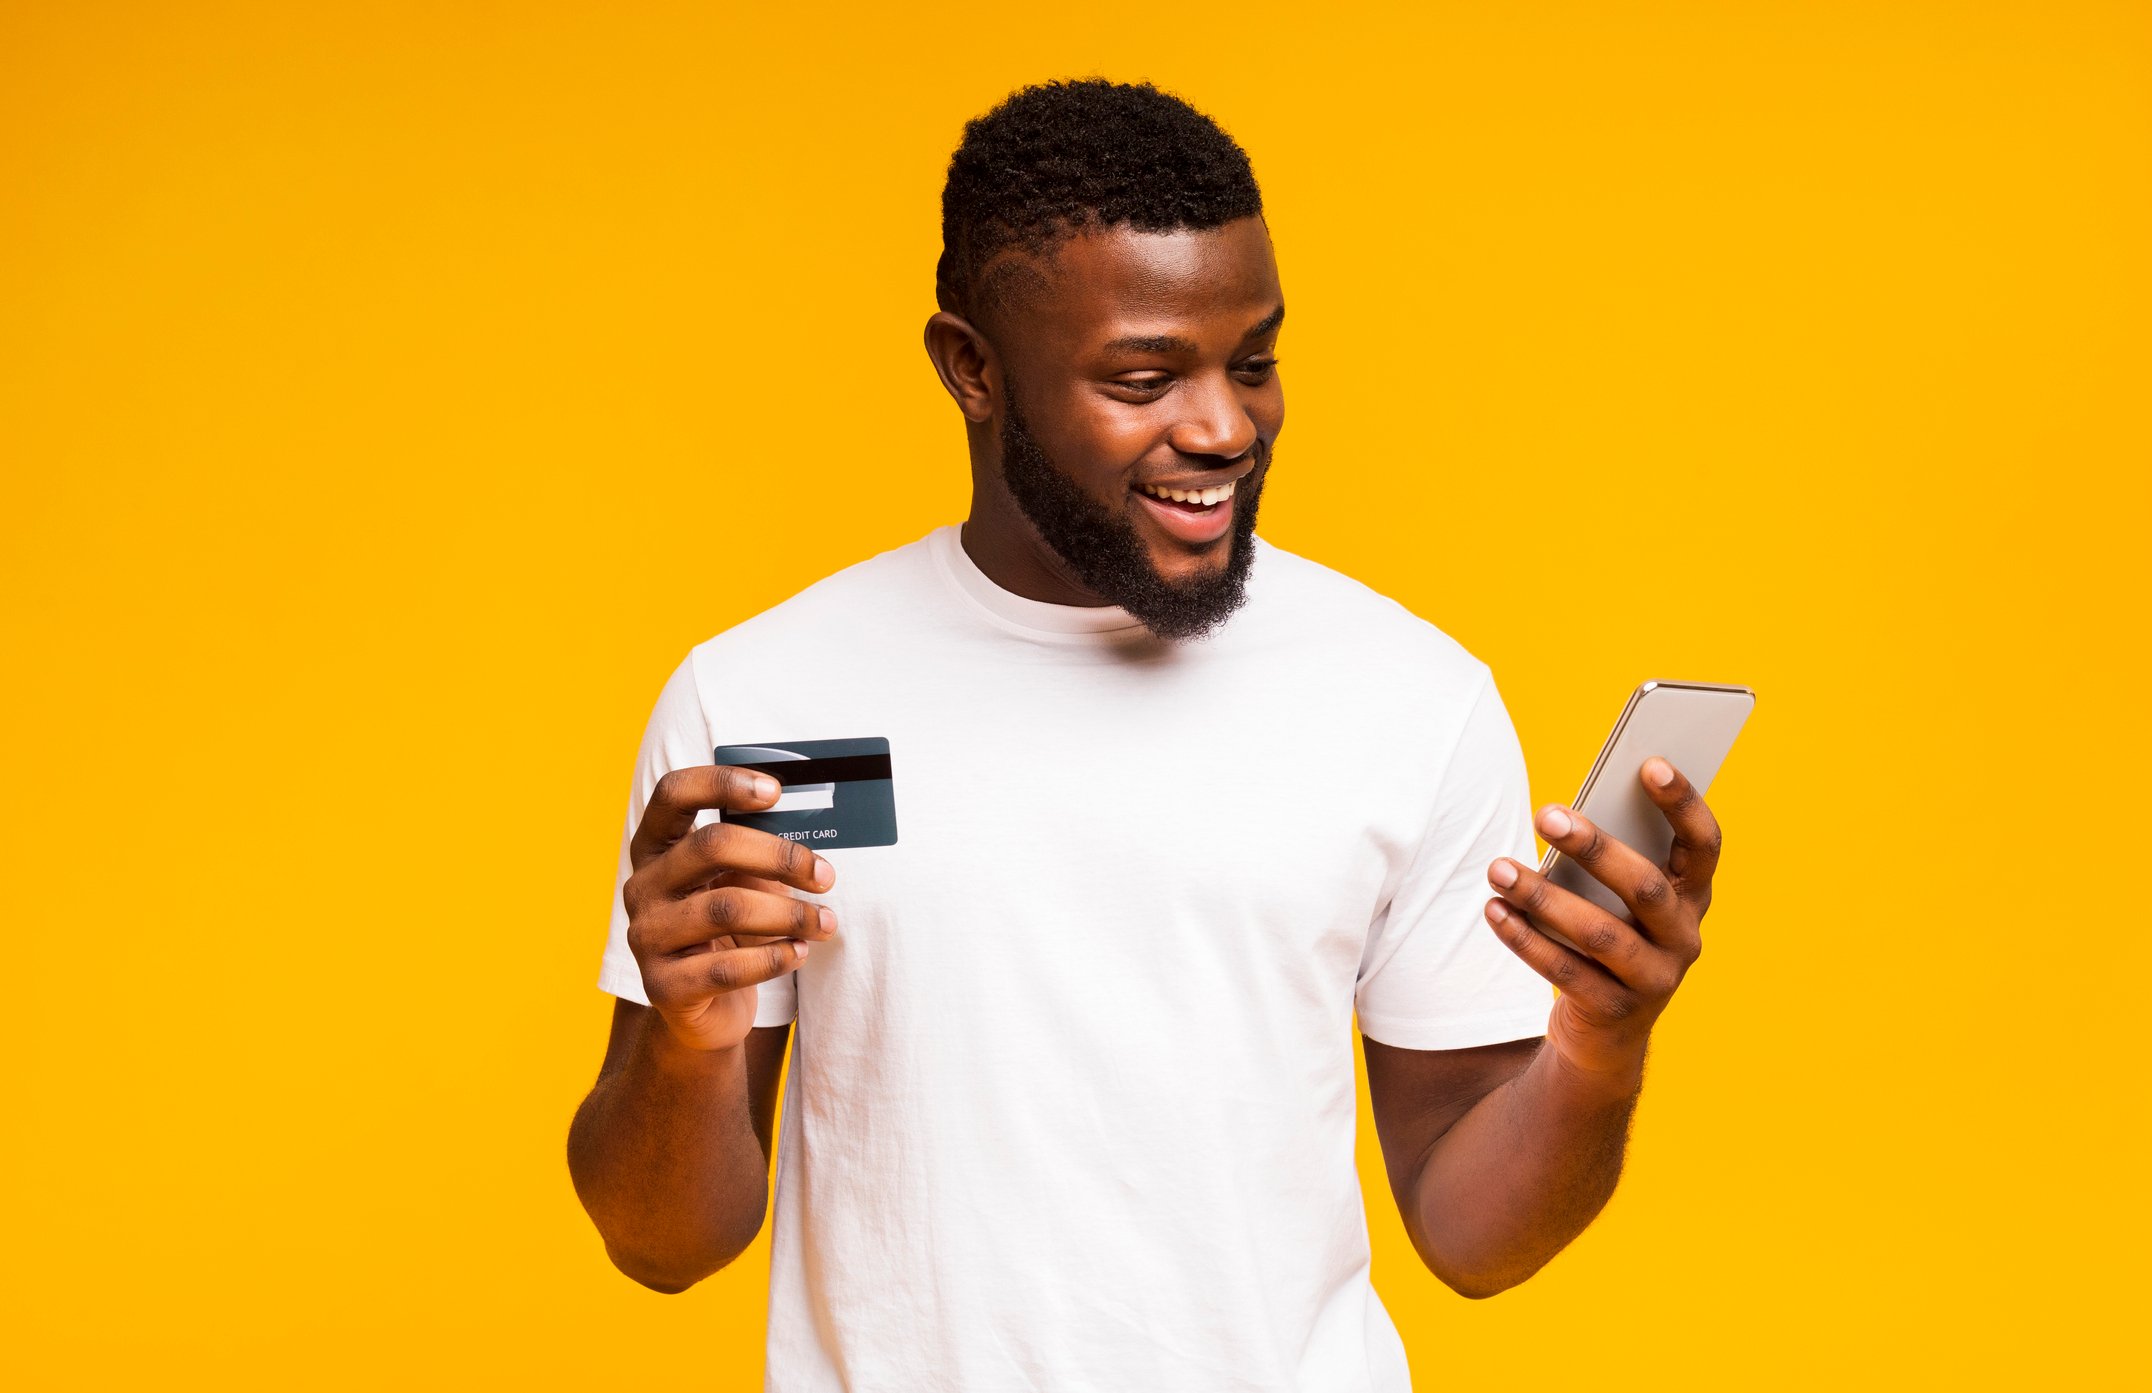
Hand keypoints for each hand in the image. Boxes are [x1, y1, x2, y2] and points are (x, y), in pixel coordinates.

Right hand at [622, 765, 839, 1051]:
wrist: (704, 1011)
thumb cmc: (728, 934)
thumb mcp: (738, 885)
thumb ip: (758, 857)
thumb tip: (811, 837)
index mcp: (656, 848)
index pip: (674, 794)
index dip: (723, 783)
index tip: (776, 791)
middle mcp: (642, 886)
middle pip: (712, 846)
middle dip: (780, 856)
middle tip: (825, 875)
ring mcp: (647, 937)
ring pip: (727, 908)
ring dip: (790, 914)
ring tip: (824, 922)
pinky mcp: (663, 986)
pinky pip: (727, 968)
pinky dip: (774, 958)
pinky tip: (799, 954)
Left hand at [1483, 756, 1722, 1086]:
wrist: (1606, 1033)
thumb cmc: (1607, 935)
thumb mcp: (1617, 898)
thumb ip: (1607, 861)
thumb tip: (1565, 817)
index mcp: (1692, 897)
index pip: (1704, 845)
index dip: (1684, 804)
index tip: (1649, 762)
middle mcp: (1684, 937)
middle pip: (1646, 887)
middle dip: (1594, 848)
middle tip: (1545, 814)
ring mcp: (1655, 979)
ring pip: (1600, 934)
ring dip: (1543, 896)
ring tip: (1497, 868)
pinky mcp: (1616, 1012)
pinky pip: (1565, 971)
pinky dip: (1525, 939)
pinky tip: (1494, 911)